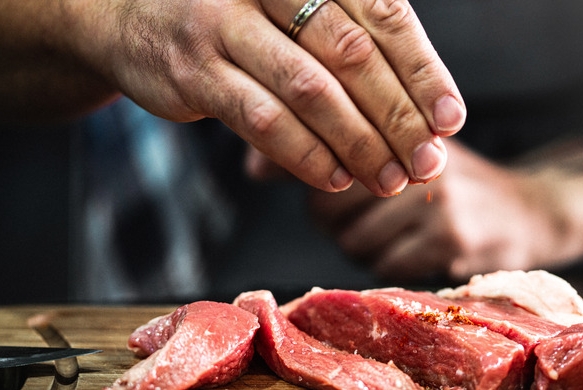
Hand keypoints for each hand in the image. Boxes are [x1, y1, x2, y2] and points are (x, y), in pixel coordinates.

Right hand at [59, 0, 463, 195]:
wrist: (132, 16)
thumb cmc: (237, 19)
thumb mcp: (294, 12)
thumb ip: (350, 49)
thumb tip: (423, 117)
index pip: (384, 14)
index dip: (423, 71)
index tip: (450, 119)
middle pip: (352, 54)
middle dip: (398, 116)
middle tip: (427, 161)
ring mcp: (225, 24)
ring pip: (310, 91)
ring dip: (359, 143)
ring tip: (390, 179)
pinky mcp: (195, 71)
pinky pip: (262, 120)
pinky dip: (307, 154)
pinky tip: (337, 177)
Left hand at [308, 138, 582, 282]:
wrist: (533, 210)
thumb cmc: (455, 183)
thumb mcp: (404, 151)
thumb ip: (334, 153)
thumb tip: (251, 168)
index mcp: (399, 126)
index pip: (325, 148)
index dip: (305, 173)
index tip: (297, 183)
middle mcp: (415, 155)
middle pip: (327, 203)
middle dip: (334, 221)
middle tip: (367, 217)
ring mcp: (434, 197)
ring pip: (353, 240)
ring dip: (364, 248)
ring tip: (397, 235)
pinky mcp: (450, 238)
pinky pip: (385, 266)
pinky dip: (391, 267)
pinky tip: (417, 253)